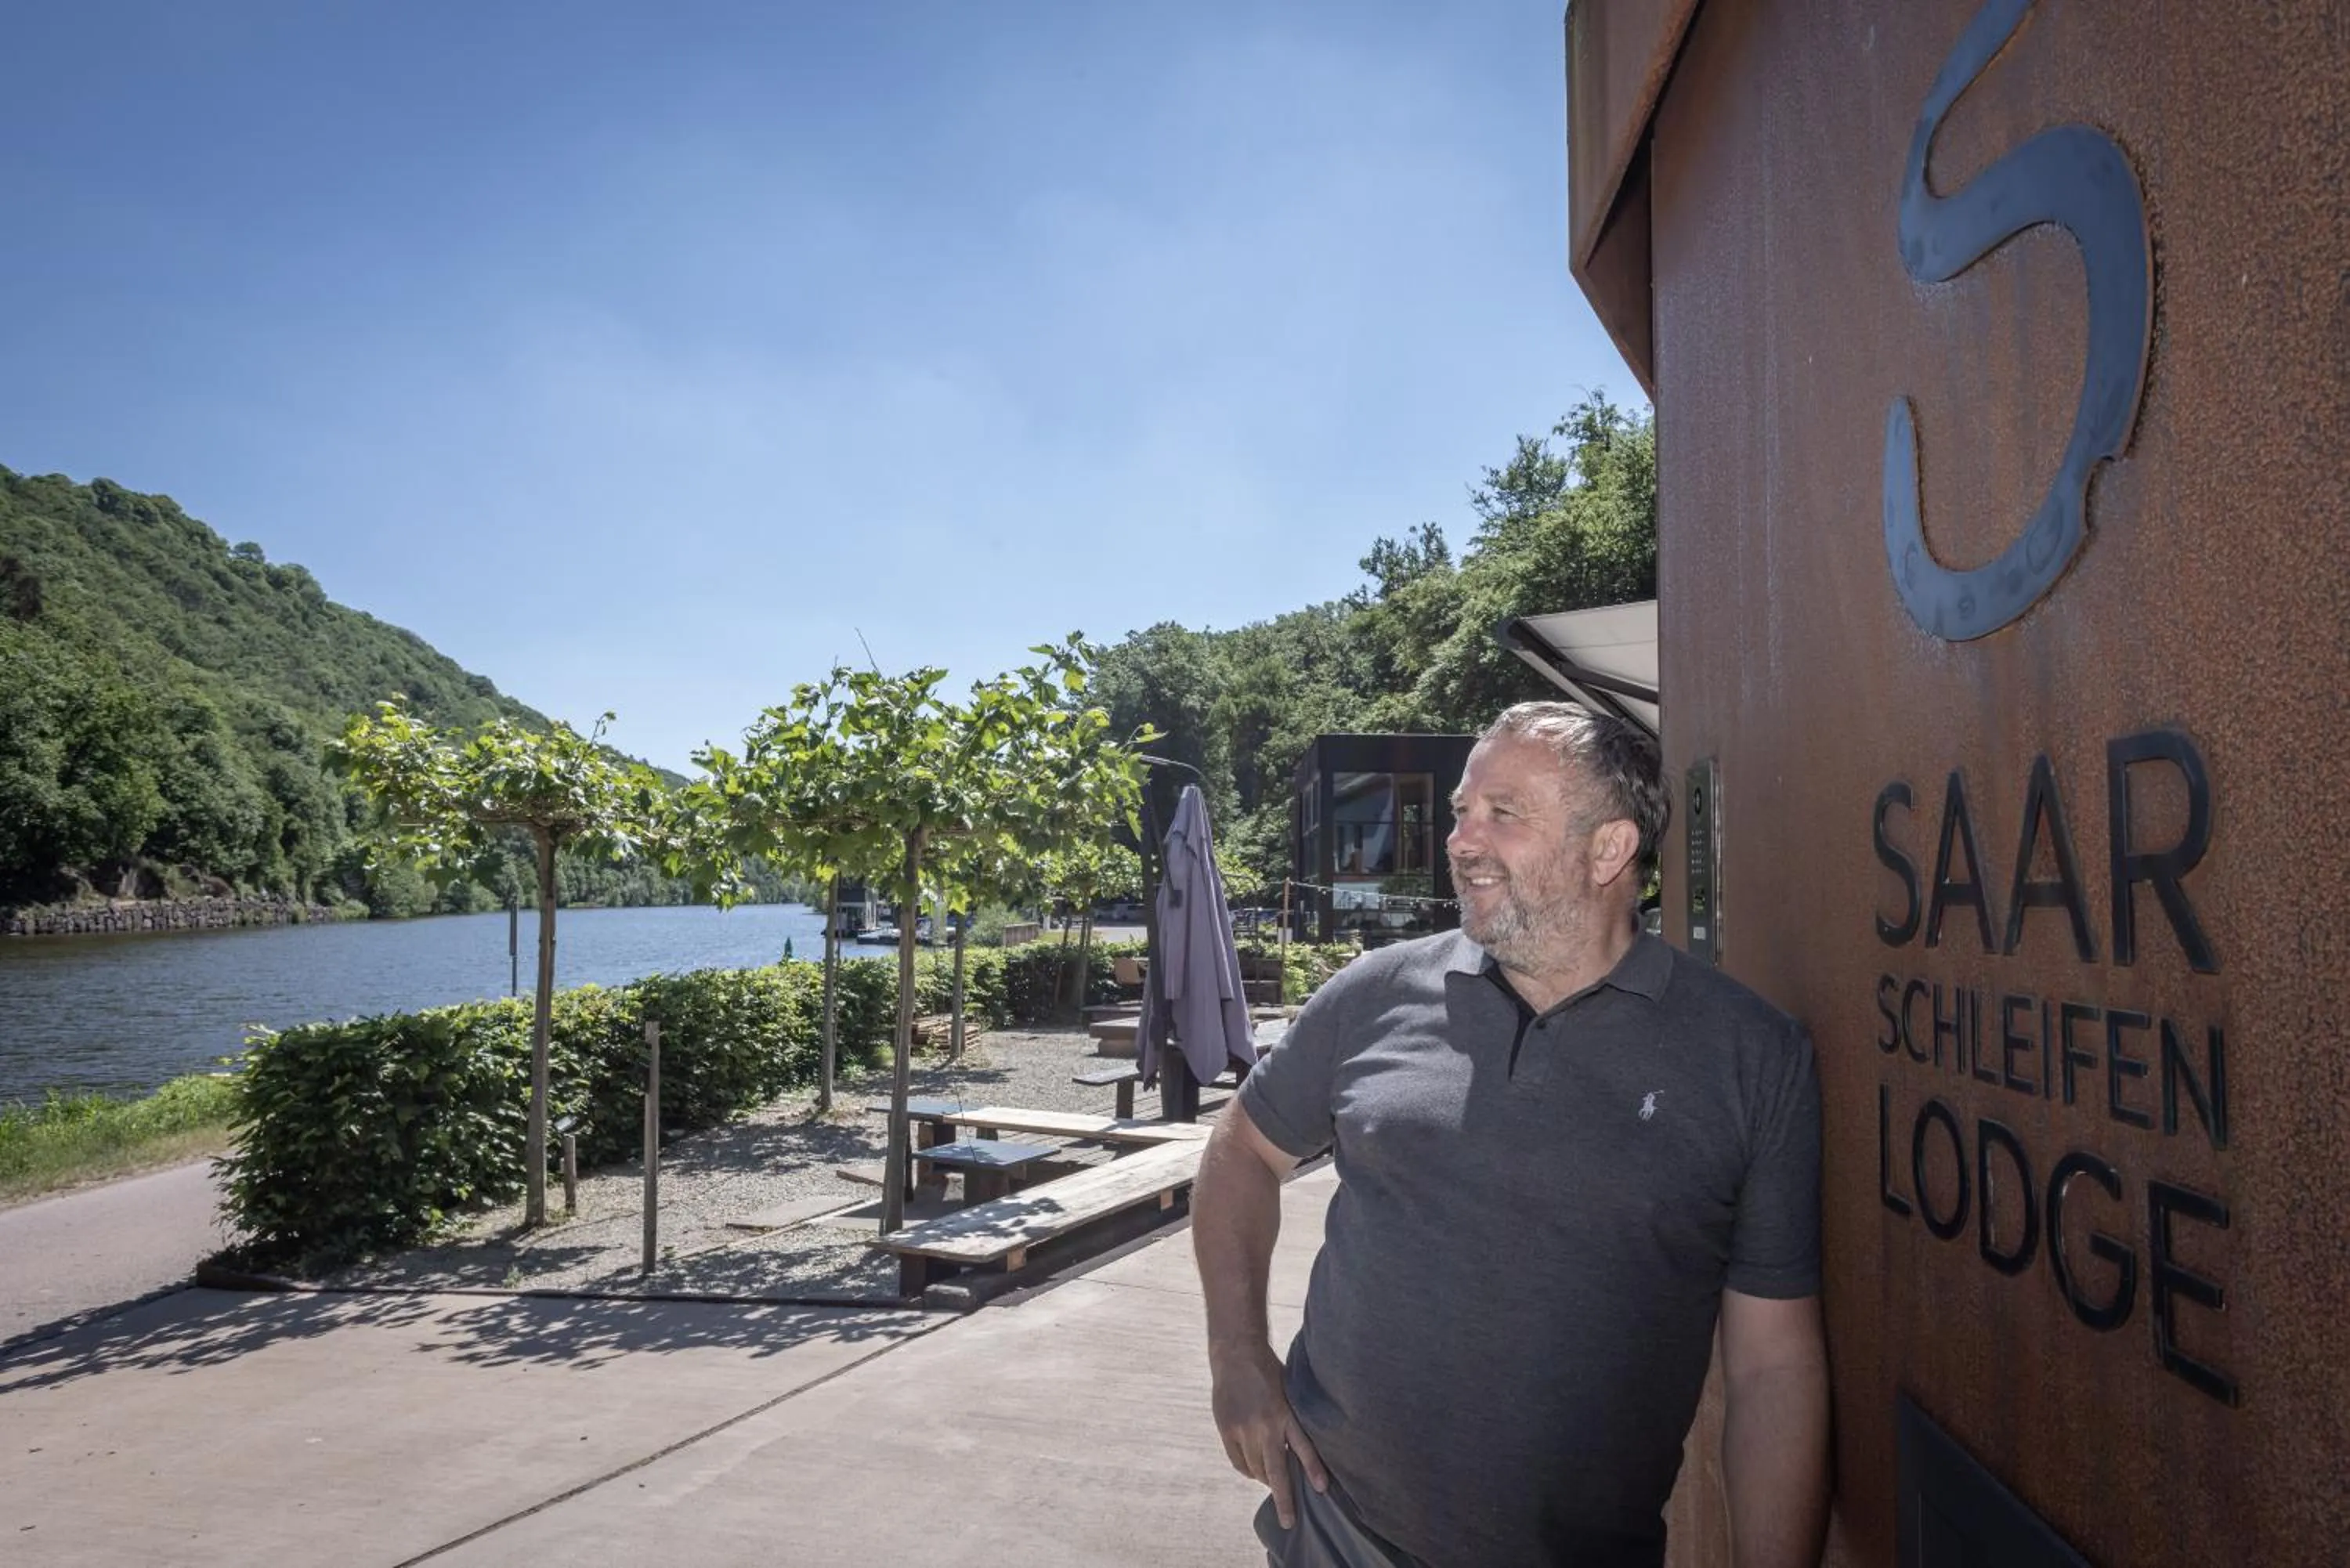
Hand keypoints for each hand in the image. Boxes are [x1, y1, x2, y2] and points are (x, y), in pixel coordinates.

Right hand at [1209, 1340, 1327, 1528]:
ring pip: (1255, 1469)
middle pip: (1275, 1471)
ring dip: (1265, 1479)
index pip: (1302, 1447)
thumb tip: (1298, 1451)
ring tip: (1271, 1482)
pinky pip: (1238, 1461)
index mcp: (1285, 1414)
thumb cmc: (1268, 1371)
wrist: (1236, 1354)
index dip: (1312, 1469)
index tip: (1321, 1490)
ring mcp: (1244, 1429)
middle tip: (1288, 1521)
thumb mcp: (1289, 1393)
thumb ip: (1291, 1420)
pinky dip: (1247, 1469)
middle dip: (1283, 1500)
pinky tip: (1253, 1471)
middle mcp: (1265, 1425)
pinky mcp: (1227, 1429)